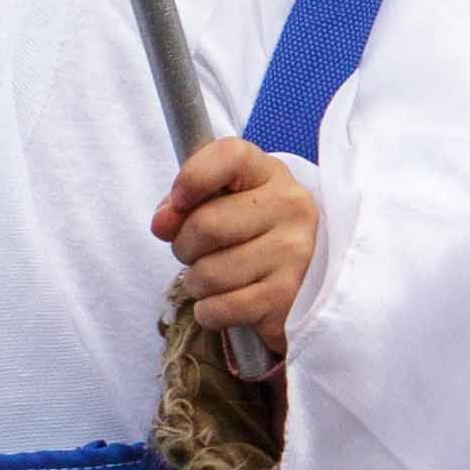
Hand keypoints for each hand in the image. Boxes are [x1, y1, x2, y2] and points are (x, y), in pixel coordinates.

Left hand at [152, 139, 319, 339]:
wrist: (308, 276)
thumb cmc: (252, 231)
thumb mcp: (222, 201)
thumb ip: (183, 204)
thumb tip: (162, 225)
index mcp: (271, 175)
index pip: (229, 157)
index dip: (192, 178)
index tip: (179, 202)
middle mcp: (292, 209)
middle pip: (206, 226)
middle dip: (184, 246)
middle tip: (198, 252)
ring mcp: (296, 255)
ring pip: (208, 274)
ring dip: (197, 283)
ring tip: (218, 278)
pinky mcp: (288, 299)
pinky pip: (219, 309)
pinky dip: (210, 311)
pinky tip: (228, 302)